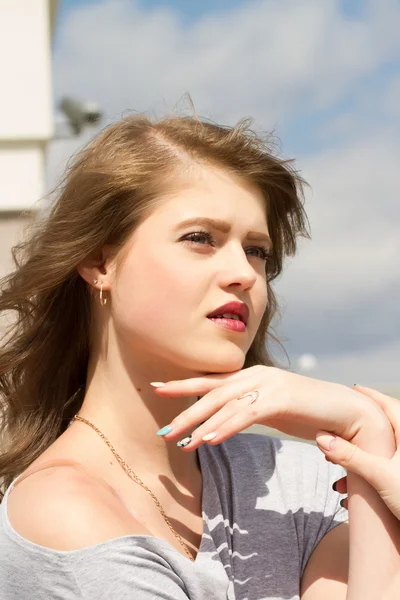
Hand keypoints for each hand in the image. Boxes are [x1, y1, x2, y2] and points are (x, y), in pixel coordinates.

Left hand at [152, 367, 389, 449]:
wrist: (343, 411)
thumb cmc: (305, 411)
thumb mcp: (270, 407)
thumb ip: (246, 408)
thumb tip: (220, 421)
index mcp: (250, 375)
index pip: (210, 380)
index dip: (183, 385)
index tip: (157, 388)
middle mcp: (255, 375)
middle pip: (211, 393)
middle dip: (185, 411)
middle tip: (163, 429)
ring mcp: (268, 384)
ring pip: (225, 404)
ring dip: (201, 424)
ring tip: (181, 442)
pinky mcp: (280, 399)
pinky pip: (246, 415)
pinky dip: (226, 427)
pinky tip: (210, 439)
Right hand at [318, 385, 399, 519]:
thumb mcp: (379, 476)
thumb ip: (350, 456)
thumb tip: (321, 438)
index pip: (389, 406)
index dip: (371, 396)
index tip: (355, 389)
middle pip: (385, 428)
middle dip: (358, 430)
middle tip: (340, 426)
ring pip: (382, 453)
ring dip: (359, 457)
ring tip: (337, 464)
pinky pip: (384, 471)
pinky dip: (366, 475)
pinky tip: (349, 491)